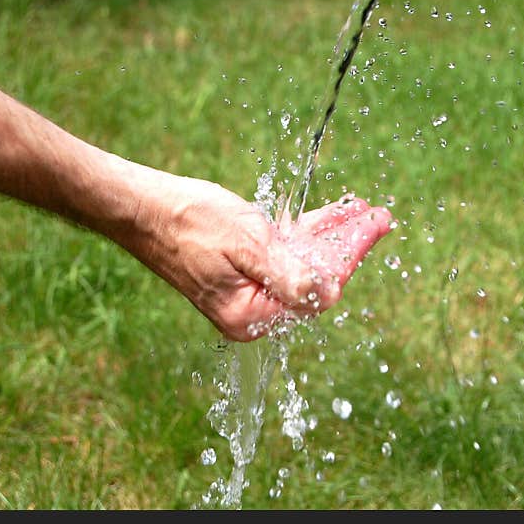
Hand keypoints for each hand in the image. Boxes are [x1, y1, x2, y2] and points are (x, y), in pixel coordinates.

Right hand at [118, 171, 391, 340]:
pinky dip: (306, 235)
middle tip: (380, 217)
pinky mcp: (243, 270)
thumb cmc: (189, 222)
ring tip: (364, 212)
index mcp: (251, 315)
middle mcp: (252, 310)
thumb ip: (289, 273)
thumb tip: (330, 294)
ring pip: (301, 262)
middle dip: (347, 246)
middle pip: (313, 278)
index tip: (375, 228)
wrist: (143, 209)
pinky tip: (332, 217)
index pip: (316, 292)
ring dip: (331, 237)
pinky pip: (283, 254)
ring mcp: (248, 290)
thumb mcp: (246, 244)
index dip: (349, 258)